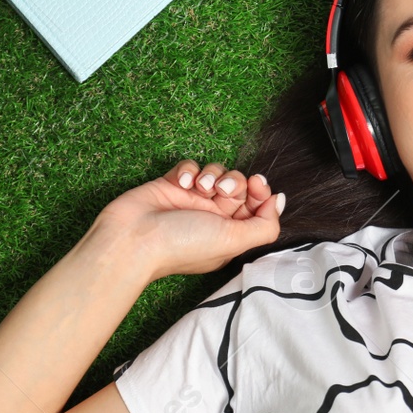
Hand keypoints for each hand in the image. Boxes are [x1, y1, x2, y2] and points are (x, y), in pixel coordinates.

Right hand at [91, 159, 284, 281]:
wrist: (132, 240)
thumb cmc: (181, 245)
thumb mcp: (234, 241)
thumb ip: (265, 225)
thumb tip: (280, 201)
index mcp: (230, 233)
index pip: (258, 206)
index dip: (261, 192)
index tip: (258, 185)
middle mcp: (213, 217)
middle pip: (239, 185)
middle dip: (236, 182)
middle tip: (222, 191)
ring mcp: (192, 200)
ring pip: (217, 172)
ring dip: (212, 174)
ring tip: (200, 188)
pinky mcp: (171, 185)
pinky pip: (190, 167)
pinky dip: (189, 170)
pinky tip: (181, 182)